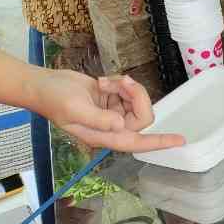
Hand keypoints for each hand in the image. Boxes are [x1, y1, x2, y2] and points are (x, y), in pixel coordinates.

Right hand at [29, 70, 183, 153]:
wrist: (43, 84)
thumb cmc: (53, 99)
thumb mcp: (75, 108)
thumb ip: (99, 119)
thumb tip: (120, 124)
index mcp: (104, 136)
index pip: (137, 142)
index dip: (159, 142)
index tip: (180, 140)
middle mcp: (111, 126)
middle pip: (141, 116)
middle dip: (136, 96)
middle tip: (122, 82)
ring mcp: (111, 112)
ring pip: (136, 101)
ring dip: (125, 87)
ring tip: (105, 81)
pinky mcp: (110, 98)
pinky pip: (127, 91)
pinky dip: (119, 82)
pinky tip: (102, 80)